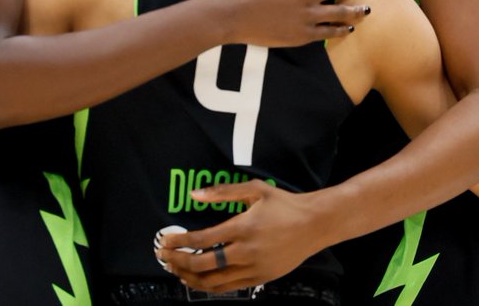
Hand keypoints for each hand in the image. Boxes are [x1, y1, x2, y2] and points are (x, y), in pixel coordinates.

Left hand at [156, 180, 321, 293]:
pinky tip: (200, 280)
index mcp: (242, 228)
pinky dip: (211, 286)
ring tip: (177, 271)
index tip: (164, 242)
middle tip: (164, 257)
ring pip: (215, 281)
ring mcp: (254, 268)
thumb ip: (222, 192)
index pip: (202, 239)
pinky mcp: (261, 279)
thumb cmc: (284, 204)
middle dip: (179, 261)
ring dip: (191, 277)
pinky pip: (230, 287)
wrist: (314, 225)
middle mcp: (246, 251)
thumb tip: (194, 194)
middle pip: (204, 264)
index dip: (180, 242)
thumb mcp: (254, 190)